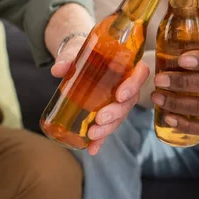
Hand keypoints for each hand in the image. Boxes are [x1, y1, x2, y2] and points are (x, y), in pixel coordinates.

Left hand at [50, 36, 149, 154]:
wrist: (80, 56)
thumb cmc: (86, 51)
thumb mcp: (77, 50)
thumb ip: (69, 58)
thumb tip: (58, 69)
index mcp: (126, 65)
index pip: (140, 74)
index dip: (133, 86)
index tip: (120, 95)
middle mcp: (126, 85)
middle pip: (129, 101)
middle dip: (116, 113)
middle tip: (100, 118)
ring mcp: (117, 101)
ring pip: (120, 117)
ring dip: (108, 128)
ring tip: (92, 134)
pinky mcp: (107, 112)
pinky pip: (107, 127)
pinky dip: (100, 140)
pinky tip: (91, 149)